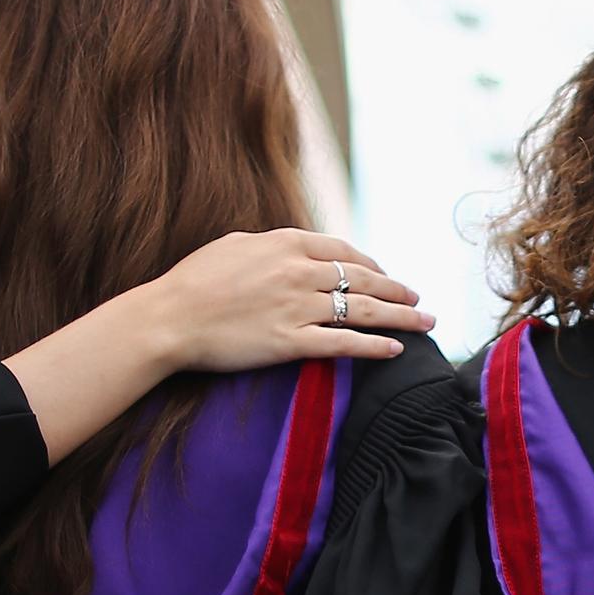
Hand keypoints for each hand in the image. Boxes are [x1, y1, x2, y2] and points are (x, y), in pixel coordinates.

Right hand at [148, 229, 431, 369]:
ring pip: (364, 310)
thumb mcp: (234, 246)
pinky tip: (396, 350)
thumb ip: (270, 246)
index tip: (385, 274)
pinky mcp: (291, 342)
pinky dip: (375, 346)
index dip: (371, 264)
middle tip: (418, 298)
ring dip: (401, 316)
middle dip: (397, 289)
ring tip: (425, 322)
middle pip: (363, 279)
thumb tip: (291, 248)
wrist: (168, 317)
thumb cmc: (192, 281)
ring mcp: (297, 307)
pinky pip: (344, 343)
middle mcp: (298, 272)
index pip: (342, 251)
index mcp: (285, 243)